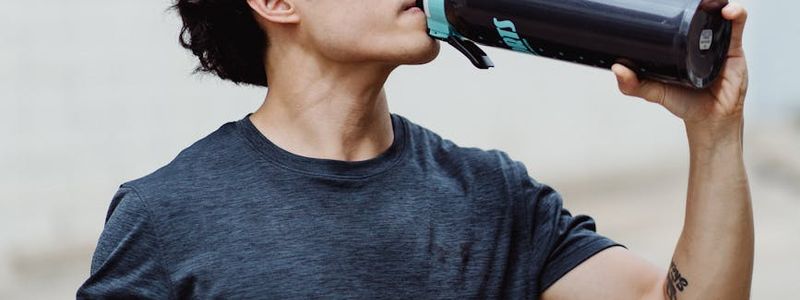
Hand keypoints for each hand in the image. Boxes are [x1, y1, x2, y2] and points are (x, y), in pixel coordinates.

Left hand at [611, 3, 748, 130]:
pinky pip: (737, 26)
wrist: (711, 121)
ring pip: (718, 14)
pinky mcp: (734, 48)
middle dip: (698, 1)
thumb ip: (634, 84)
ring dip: (716, 2)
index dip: (675, 7)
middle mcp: (699, 40)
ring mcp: (717, 42)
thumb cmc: (684, 104)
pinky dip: (736, 14)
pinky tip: (728, 11)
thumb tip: (616, 68)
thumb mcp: (654, 92)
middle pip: (699, 13)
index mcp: (680, 45)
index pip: (678, 20)